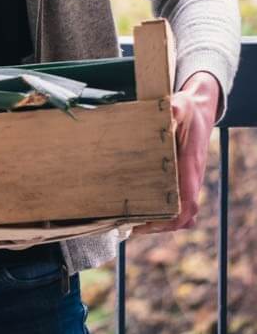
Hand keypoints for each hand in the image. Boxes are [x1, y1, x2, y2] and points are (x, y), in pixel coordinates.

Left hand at [132, 71, 221, 235]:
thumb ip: (175, 110)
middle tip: (134, 227)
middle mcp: (191, 178)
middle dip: (162, 225)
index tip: (151, 223)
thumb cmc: (189, 110)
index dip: (173, 217)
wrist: (200, 109)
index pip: (188, 202)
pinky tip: (143, 210)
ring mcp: (188, 180)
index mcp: (191, 166)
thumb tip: (168, 112)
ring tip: (134, 224)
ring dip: (163, 222)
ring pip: (183, 213)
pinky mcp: (183, 178)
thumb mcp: (181, 106)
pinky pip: (178, 203)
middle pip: (185, 215)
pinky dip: (164, 213)